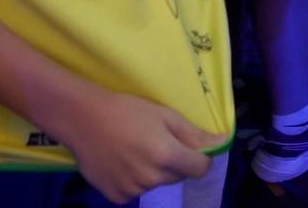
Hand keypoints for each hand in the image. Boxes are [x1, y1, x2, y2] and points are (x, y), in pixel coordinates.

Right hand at [47, 87, 217, 202]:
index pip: (200, 169)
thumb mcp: (164, 115)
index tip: (189, 147)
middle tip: (155, 142)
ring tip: (135, 150)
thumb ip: (194, 134)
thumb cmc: (127, 111)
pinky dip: (133, 180)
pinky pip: (135, 191)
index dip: (200, 158)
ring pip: (156, 183)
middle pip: (178, 176)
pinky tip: (121, 162)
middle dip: (175, 162)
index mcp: (167, 155)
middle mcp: (151, 177)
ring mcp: (133, 189)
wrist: (84, 119)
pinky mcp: (116, 196)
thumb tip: (223, 141)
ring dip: (153, 171)